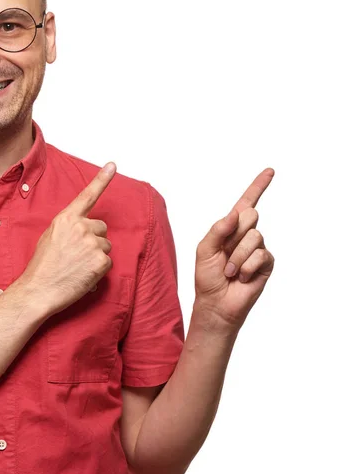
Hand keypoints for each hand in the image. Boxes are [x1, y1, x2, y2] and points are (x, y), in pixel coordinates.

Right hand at [18, 162, 116, 316]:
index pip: (87, 195)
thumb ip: (68, 226)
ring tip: (78, 266)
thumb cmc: (42, 266)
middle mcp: (81, 227)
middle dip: (94, 239)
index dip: (102, 179)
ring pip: (106, 245)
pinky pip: (108, 262)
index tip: (112, 165)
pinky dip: (98, 270)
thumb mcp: (50, 236)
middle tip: (77, 254)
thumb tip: (83, 228)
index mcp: (66, 219)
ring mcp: (93, 243)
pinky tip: (83, 275)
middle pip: (102, 228)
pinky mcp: (101, 261)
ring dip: (96, 255)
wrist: (39, 290)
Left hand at [194, 168, 275, 331]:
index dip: (258, 186)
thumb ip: (217, 229)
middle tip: (224, 255)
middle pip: (249, 216)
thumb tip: (236, 213)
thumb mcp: (204, 249)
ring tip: (230, 270)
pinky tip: (241, 277)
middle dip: (233, 235)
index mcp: (230, 228)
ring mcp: (258, 248)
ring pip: (254, 236)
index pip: (246, 203)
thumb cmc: (207, 277)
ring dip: (237, 256)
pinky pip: (260, 254)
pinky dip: (246, 267)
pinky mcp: (266, 263)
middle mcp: (246, 235)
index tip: (270, 171)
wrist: (215, 303)